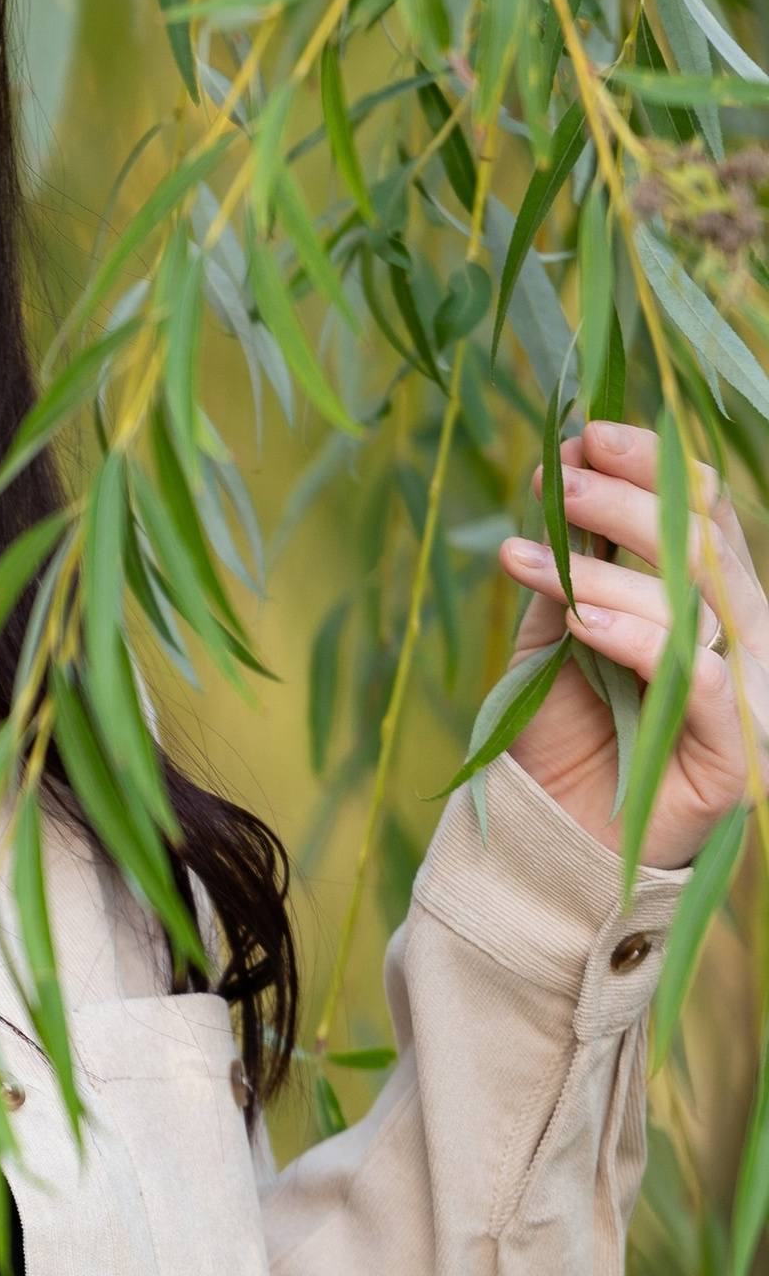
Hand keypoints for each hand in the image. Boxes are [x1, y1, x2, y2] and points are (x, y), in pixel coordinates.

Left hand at [495, 419, 768, 867]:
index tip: (579, 437)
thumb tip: (563, 473)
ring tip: (529, 559)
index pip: (703, 513)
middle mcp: (745, 637)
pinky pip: (702, 682)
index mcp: (712, 599)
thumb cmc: (562, 735)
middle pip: (705, 547)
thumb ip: (570, 568)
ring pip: (698, 606)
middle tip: (556, 481)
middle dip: (627, 502)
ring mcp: (750, 693)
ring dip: (609, 573)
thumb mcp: (555, 634)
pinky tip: (581, 625)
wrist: (558, 839)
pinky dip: (640, 642)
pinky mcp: (736, 752)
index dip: (649, 464)